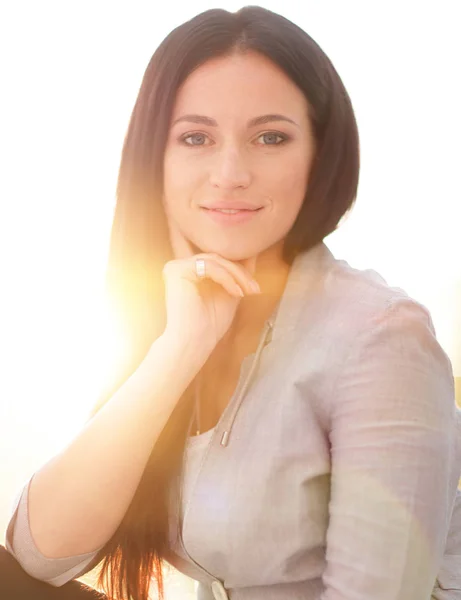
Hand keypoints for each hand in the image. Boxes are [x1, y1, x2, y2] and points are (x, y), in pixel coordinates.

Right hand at [161, 219, 259, 353]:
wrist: (194, 342)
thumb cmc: (210, 324)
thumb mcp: (230, 292)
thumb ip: (237, 274)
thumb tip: (253, 252)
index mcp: (191, 270)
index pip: (219, 261)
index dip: (239, 270)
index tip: (255, 288)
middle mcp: (180, 265)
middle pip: (218, 258)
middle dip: (240, 273)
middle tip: (254, 289)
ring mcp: (176, 266)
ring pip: (215, 260)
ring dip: (237, 276)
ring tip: (247, 292)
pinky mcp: (176, 270)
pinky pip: (209, 266)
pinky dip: (227, 279)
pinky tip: (235, 293)